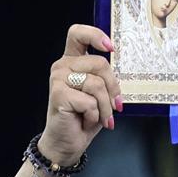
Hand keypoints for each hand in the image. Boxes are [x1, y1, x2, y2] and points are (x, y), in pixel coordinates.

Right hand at [36, 24, 119, 167]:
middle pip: (99, 63)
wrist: (67, 143)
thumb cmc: (83, 119)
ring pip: (96, 84)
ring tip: (99, 118)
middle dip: (113, 88)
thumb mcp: (100, 96)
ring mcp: (58, 79)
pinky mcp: (58, 94)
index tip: (110, 48)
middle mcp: (63, 66)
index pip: (78, 34)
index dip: (95, 35)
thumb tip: (119, 77)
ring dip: (104, 107)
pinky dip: (94, 115)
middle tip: (115, 106)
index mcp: (72, 61)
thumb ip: (105, 80)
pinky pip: (89, 101)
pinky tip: (85, 120)